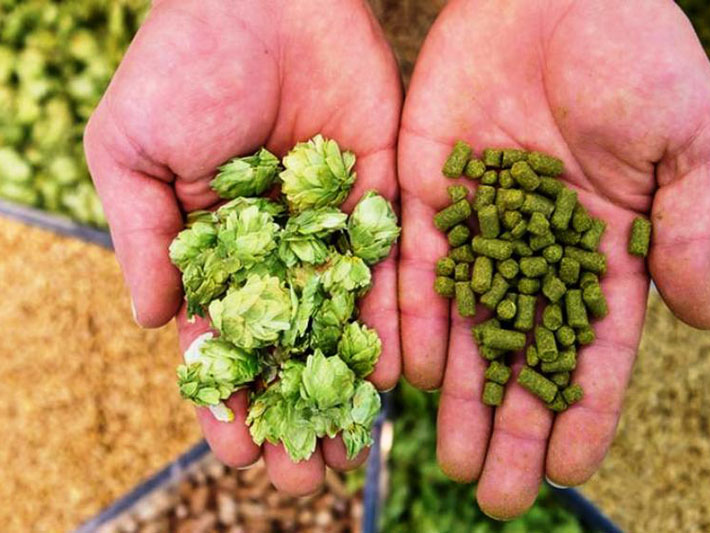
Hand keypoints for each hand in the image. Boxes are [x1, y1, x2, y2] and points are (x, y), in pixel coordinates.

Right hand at [84, 0, 401, 494]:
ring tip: (348, 450)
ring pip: (339, 323)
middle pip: (285, 347)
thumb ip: (146, 239)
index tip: (237, 451)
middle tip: (301, 479)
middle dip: (291, 411)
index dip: (226, 397)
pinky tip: (392, 379)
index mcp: (214, 245)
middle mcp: (276, 247)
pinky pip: (387, 270)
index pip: (221, 338)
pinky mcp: (380, 198)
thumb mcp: (131, 153)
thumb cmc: (182, 66)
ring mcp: (330, 227)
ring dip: (342, 388)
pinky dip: (389, 324)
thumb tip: (156, 326)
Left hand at [398, 0, 709, 518]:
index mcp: (602, 246)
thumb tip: (704, 321)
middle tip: (497, 495)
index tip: (569, 469)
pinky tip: (411, 377)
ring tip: (450, 459)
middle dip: (512, 425)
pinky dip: (412, 321)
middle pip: (523, 354)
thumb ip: (686, 233)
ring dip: (459, 395)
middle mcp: (535, 249)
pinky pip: (416, 269)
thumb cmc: (639, 53)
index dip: (583, 410)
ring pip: (466, 327)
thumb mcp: (690, 143)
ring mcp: (478, 224)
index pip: (594, 348)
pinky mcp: (426, 191)